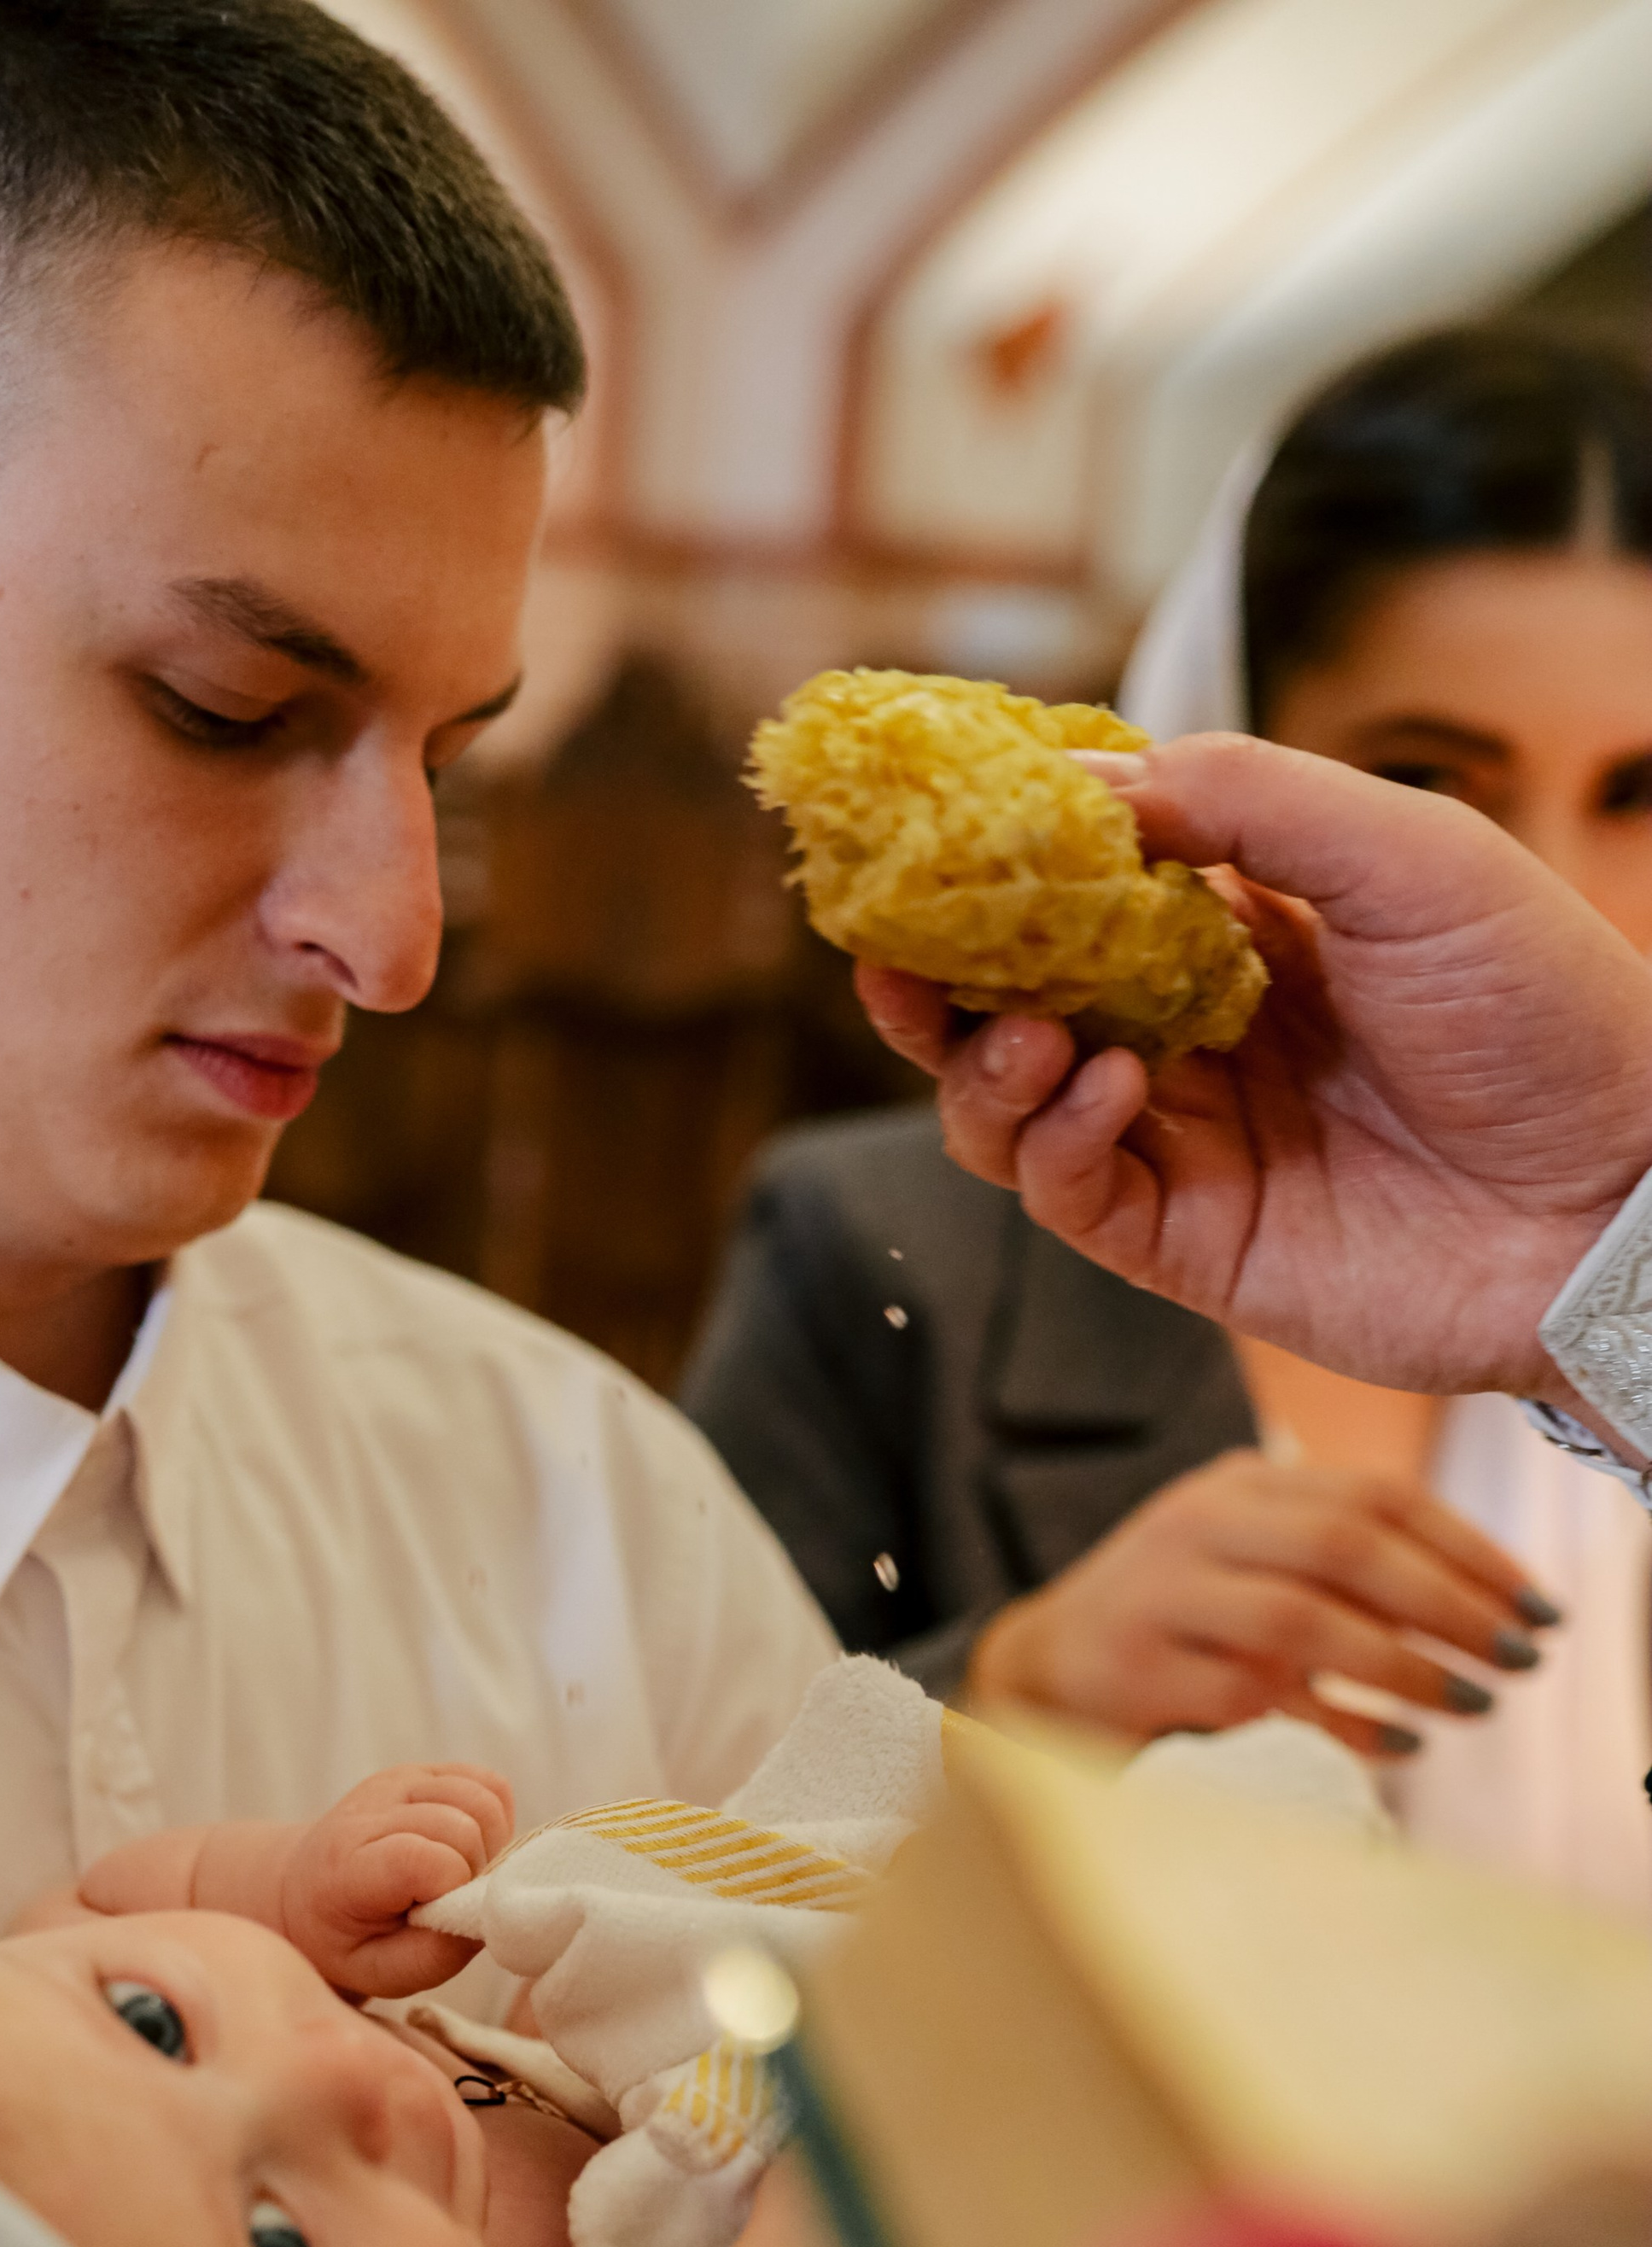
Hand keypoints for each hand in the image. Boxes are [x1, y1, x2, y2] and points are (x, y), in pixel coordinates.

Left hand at [277, 1762, 513, 1996]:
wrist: (304, 1892)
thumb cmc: (345, 1940)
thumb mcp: (378, 1973)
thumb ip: (433, 1955)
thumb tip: (485, 1916)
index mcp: (345, 1868)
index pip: (426, 1859)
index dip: (453, 1890)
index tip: (439, 1915)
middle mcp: (368, 1811)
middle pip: (465, 1826)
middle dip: (476, 1871)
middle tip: (451, 1900)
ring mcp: (396, 1782)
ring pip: (484, 1799)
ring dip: (490, 1844)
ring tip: (460, 1875)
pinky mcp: (421, 1772)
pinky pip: (489, 1785)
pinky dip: (493, 1820)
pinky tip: (464, 1849)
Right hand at [860, 736, 1651, 1404]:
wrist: (1626, 1192)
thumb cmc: (1550, 1011)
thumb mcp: (1408, 853)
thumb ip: (1246, 801)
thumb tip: (1082, 777)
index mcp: (1248, 935)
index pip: (1079, 892)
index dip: (993, 867)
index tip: (926, 829)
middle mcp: (1200, 1041)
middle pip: (1012, 1007)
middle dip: (937, 982)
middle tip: (889, 948)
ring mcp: (1192, 1147)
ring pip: (1012, 1112)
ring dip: (984, 1068)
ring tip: (1025, 1034)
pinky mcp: (1194, 1249)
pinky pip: (1072, 1199)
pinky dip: (1054, 1143)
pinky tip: (1095, 1093)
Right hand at [966, 1449, 1554, 1755]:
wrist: (1041, 1670)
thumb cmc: (1179, 1625)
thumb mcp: (1254, 1566)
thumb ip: (1342, 1567)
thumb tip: (1488, 1607)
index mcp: (1238, 1487)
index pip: (1375, 1495)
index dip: (1470, 1549)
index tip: (1539, 1606)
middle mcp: (1196, 1525)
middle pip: (1347, 1547)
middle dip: (1450, 1607)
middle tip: (1520, 1661)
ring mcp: (1159, 1594)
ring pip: (1302, 1620)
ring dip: (1403, 1668)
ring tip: (1473, 1708)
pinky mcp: (1135, 1670)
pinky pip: (1255, 1699)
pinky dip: (1338, 1723)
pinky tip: (1397, 1744)